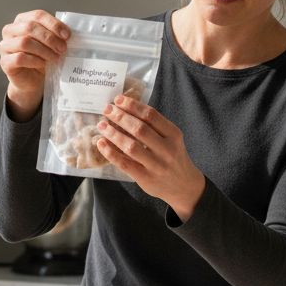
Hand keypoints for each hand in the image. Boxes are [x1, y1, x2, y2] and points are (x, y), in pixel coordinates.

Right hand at [0, 10, 70, 121]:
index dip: (54, 24)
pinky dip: (35, 61)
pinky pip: (19, 58)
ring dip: (44, 50)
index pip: (37, 15)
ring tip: (55, 57)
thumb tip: (69, 34)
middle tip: (62, 48)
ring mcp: (5, 46)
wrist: (32, 80)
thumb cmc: (41, 58)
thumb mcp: (50, 44)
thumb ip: (56, 35)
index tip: (67, 35)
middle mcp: (10, 31)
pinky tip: (43, 64)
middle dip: (50, 38)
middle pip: (30, 27)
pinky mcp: (5, 62)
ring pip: (24, 42)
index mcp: (22, 21)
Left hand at [95, 95, 206, 219]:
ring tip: (102, 125)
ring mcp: (156, 165)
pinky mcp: (146, 178)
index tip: (119, 100)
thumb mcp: (172, 139)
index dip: (133, 106)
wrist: (184, 186)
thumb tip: (126, 110)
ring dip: (113, 134)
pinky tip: (101, 144)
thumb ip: (155, 127)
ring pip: (131, 146)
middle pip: (139, 129)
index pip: (151, 116)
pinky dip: (111, 153)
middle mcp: (167, 149)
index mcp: (174, 135)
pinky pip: (125, 164)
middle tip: (107, 109)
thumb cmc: (174, 158)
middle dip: (120, 117)